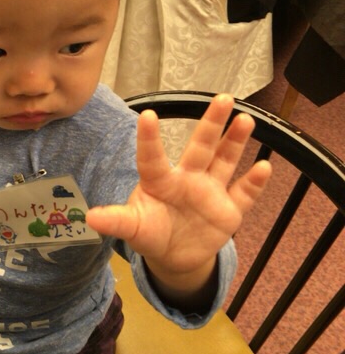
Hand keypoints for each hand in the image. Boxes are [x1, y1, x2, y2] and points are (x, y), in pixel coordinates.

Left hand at [87, 94, 270, 292]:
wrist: (174, 255)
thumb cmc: (150, 232)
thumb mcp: (133, 228)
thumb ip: (117, 221)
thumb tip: (90, 218)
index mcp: (159, 181)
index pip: (152, 157)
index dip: (149, 138)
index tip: (146, 114)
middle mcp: (187, 179)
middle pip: (200, 147)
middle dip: (211, 123)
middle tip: (223, 98)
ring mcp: (210, 192)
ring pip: (225, 161)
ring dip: (235, 142)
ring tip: (245, 120)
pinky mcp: (229, 210)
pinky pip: (244, 194)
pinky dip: (254, 183)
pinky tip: (264, 166)